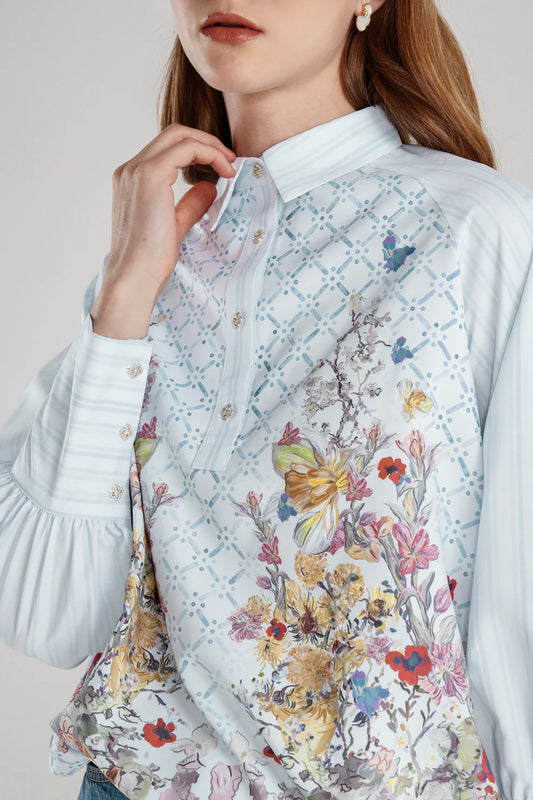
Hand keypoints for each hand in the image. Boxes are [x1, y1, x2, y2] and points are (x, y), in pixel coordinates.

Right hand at [90, 123, 236, 338]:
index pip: (167, 149)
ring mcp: (137, 169)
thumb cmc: (151, 260)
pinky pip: (187, 148)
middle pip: (173, 133)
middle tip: (230, 161)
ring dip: (210, 145)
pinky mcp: (151, 174)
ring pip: (179, 135)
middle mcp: (130, 169)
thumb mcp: (175, 225)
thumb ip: (190, 204)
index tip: (222, 168)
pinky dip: (209, 153)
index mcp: (132, 180)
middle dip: (206, 141)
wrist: (135, 276)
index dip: (198, 151)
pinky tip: (225, 172)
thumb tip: (209, 187)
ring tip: (230, 166)